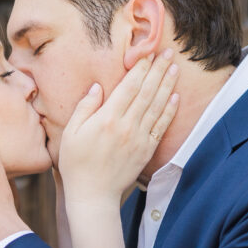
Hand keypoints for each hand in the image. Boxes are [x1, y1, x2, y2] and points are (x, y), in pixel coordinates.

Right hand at [58, 50, 179, 204]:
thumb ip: (85, 108)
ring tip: (175, 68)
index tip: (146, 53)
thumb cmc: (76, 164)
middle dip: (158, 70)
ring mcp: (139, 138)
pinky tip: (175, 97)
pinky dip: (170, 111)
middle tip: (168, 53)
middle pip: (147, 92)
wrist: (93, 195)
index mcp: (107, 119)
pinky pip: (161, 126)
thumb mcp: (71, 134)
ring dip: (167, 85)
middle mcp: (127, 126)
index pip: (128, 87)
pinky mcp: (146, 150)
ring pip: (157, 106)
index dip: (139, 68)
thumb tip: (97, 87)